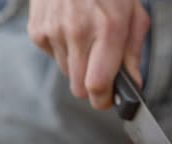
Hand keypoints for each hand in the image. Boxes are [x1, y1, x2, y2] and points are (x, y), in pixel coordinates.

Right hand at [28, 0, 149, 108]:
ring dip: (78, 67)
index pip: (97, 84)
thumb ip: (133, 54)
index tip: (109, 100)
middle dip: (92, 88)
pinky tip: (71, 31)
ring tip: (88, 42)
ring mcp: (53, 30)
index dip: (103, 100)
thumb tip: (133, 86)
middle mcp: (77, 32)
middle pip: (79, 88)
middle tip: (102, 75)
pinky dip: (63, 51)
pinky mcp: (37, 29)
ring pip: (67, 73)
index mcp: (107, 30)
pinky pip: (52, 56)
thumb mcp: (134, 15)